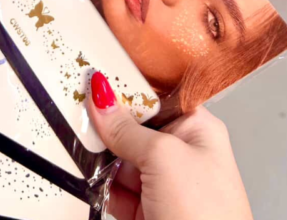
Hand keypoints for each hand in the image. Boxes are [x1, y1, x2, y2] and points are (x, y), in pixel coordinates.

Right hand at [88, 72, 253, 219]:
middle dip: (109, 126)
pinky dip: (102, 185)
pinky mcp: (148, 211)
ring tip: (82, 148)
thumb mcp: (163, 157)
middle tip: (80, 112)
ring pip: (121, 158)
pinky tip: (91, 179)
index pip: (155, 97)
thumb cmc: (207, 215)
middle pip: (134, 127)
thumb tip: (102, 96)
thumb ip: (127, 128)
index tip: (96, 80)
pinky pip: (116, 187)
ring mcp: (164, 184)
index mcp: (197, 129)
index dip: (126, 89)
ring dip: (101, 158)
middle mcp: (181, 153)